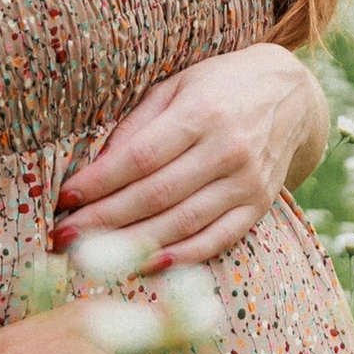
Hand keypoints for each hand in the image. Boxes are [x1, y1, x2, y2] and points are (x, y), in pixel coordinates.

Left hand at [53, 45, 329, 270]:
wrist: (291, 96)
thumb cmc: (219, 87)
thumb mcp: (177, 86)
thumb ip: (138, 124)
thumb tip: (96, 168)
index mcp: (202, 112)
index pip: (140, 157)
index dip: (100, 182)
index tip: (64, 199)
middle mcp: (228, 149)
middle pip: (155, 195)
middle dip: (103, 220)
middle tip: (62, 238)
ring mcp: (247, 183)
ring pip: (182, 223)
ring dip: (131, 246)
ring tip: (90, 258)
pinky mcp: (258, 206)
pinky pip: (216, 240)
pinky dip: (179, 258)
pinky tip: (144, 266)